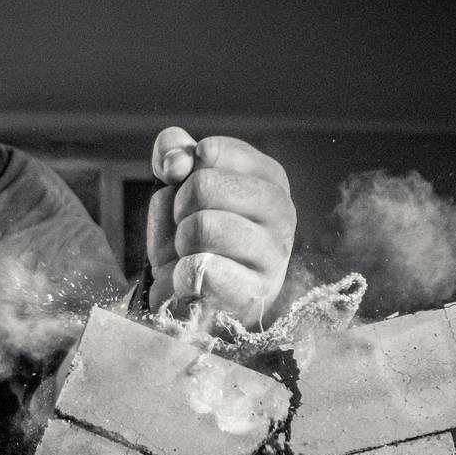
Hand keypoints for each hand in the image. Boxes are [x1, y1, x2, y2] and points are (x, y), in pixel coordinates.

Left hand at [146, 127, 295, 323]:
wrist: (192, 301)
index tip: (185, 195)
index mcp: (269, 178)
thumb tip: (177, 161)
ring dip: (181, 246)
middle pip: (204, 186)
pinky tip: (193, 283)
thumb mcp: (176, 187)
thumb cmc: (190, 239)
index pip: (210, 152)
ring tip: (192, 257)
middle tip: (186, 232)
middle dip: (179, 211)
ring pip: (202, 227)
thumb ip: (173, 152)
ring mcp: (275, 254)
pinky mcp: (256, 294)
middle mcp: (282, 211)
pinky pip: (202, 270)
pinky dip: (182, 276)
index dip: (181, 175)